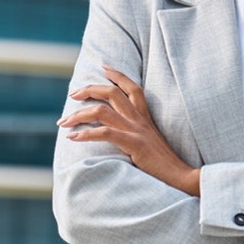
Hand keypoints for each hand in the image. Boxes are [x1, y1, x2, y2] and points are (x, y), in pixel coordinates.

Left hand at [57, 66, 200, 195]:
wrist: (180, 176)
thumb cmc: (163, 164)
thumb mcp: (150, 142)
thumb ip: (137, 133)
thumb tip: (117, 134)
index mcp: (145, 117)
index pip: (132, 87)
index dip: (117, 75)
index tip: (103, 67)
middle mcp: (140, 120)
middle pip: (113, 92)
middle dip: (89, 89)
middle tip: (72, 94)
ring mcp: (136, 131)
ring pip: (103, 111)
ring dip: (79, 114)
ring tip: (63, 122)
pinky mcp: (133, 144)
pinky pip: (105, 133)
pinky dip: (85, 134)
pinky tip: (72, 138)